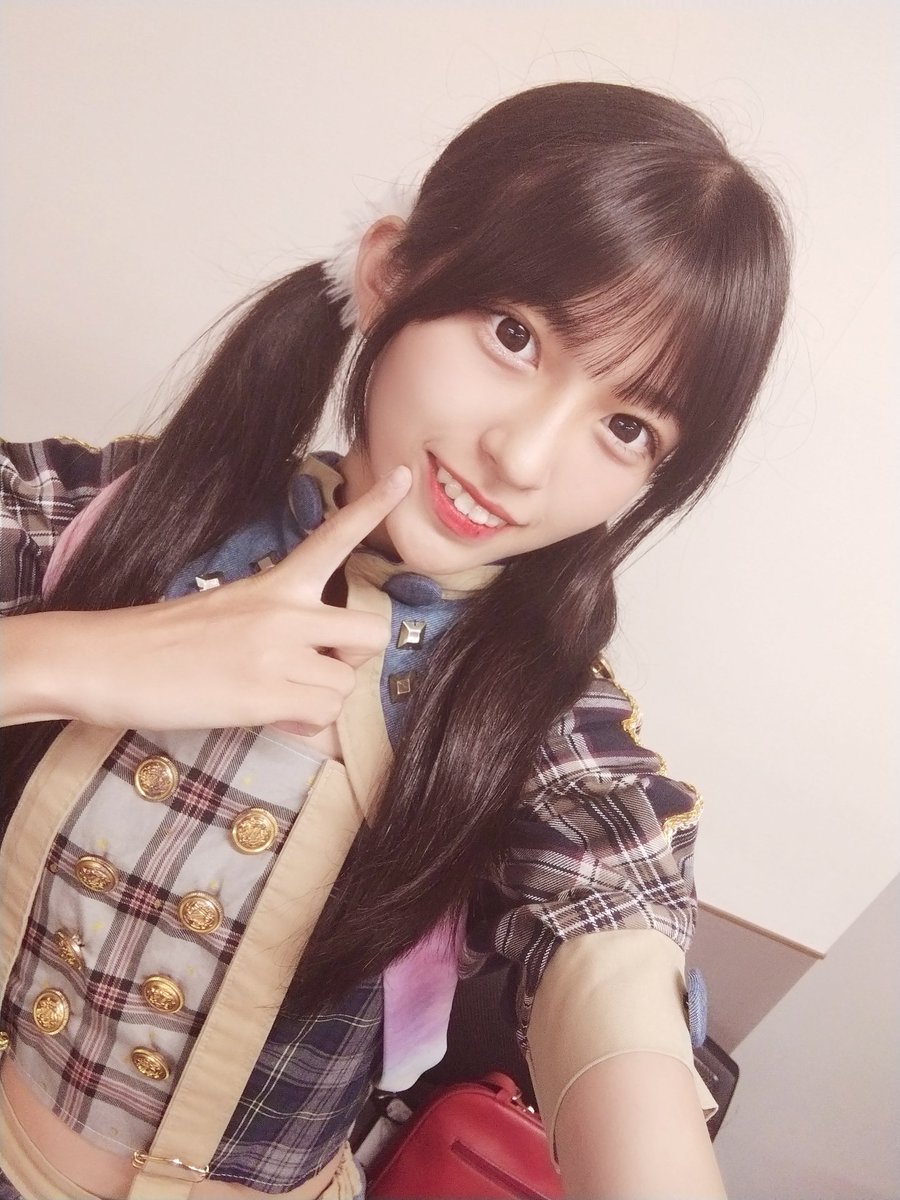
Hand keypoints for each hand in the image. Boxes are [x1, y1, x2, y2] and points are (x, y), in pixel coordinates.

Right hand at [3, 466, 410, 731]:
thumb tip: (311, 667)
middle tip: (311, 669)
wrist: (106, 660)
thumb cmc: (162, 640)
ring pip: (346, 684)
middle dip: (351, 659)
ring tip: (273, 697)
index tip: (403, 473)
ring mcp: (279, 651)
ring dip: (319, 699)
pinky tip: (267, 715)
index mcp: (276, 583)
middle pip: (373, 632)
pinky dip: (302, 723)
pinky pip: (323, 715)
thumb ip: (279, 626)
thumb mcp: (228, 612)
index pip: (336, 536)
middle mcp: (286, 610)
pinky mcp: (267, 693)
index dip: (374, 506)